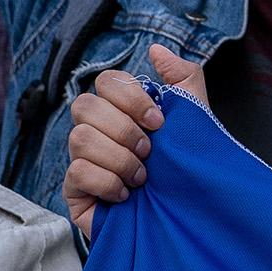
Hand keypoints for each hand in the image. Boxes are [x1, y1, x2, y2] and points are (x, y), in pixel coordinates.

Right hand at [63, 46, 206, 228]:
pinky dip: (107, 182)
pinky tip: (127, 195)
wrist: (186, 220)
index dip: (130, 97)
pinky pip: (77, 172)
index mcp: (121, 110)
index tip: (160, 122)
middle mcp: (97, 131)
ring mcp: (82, 160)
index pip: (106, 82)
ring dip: (119, 158)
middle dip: (123, 128)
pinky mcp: (76, 192)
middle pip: (84, 105)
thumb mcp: (195, 118)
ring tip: (143, 178)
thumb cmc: (186, 168)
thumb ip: (183, 78)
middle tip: (150, 150)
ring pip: (79, 138)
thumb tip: (156, 50)